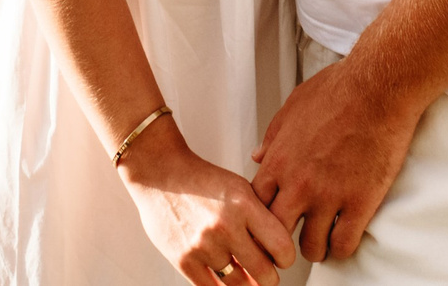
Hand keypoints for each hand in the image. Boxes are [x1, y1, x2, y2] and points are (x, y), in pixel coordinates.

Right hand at [118, 120, 298, 285]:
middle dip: (269, 278)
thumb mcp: (240, 188)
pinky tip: (225, 277)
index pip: (281, 247)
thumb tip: (278, 251)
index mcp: (244, 204)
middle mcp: (225, 226)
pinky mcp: (183, 259)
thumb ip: (260, 217)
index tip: (282, 259)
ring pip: (238, 284)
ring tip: (244, 273)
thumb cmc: (203, 180)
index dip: (286, 258)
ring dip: (245, 282)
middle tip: (267, 274)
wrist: (161, 173)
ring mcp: (203, 245)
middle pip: (263, 273)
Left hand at [250, 59, 418, 263]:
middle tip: (295, 238)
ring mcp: (328, 196)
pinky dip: (342, 248)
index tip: (276, 217)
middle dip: (283, 240)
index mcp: (279, 161)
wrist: (378, 88)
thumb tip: (257, 155)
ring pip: (311, 247)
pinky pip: (343, 245)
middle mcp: (298, 184)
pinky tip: (345, 237)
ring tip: (323, 240)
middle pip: (277, 233)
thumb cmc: (338, 89)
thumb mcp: (293, 106)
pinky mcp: (360, 203)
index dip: (264, 216)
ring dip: (316, 247)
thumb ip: (273, 136)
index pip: (256, 206)